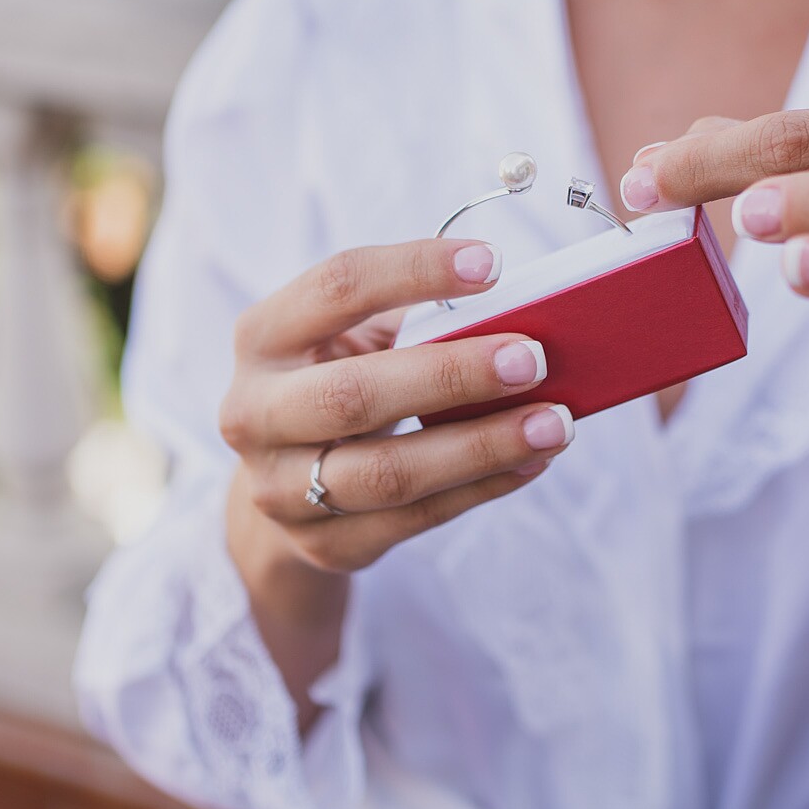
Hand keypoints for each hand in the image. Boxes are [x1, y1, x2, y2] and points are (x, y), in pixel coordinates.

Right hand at [219, 238, 575, 578]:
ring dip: (481, 446)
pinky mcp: (322, 544)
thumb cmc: (339, 379)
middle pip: (354, 394)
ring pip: (387, 474)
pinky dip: (482, 487)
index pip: (336, 287)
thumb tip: (522, 311)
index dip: (414, 269)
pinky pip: (414, 519)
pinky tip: (531, 461)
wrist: (282, 483)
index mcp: (264, 336)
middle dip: (452, 376)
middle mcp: (254, 413)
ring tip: (554, 423)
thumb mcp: (353, 338)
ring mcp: (280, 489)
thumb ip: (416, 320)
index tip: (493, 264)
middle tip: (532, 359)